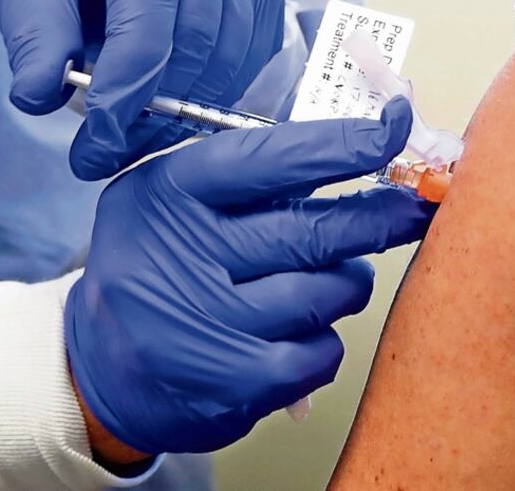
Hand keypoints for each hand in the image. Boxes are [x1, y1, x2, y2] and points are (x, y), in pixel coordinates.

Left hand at [0, 0, 283, 180]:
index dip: (129, 72)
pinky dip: (215, 98)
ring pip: (232, 50)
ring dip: (185, 112)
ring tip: (133, 143)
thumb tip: (37, 95)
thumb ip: (33, 39)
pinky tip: (172, 116)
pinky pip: (253, 57)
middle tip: (108, 154)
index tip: (100, 133)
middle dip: (154, 105)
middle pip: (198, 28)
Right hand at [66, 97, 434, 455]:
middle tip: (414, 209)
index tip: (393, 130)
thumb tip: (360, 146)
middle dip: (379, 219)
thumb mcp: (175, 198)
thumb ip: (251, 174)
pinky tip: (296, 333)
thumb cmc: (158, 265)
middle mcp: (182, 254)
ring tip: (327, 279)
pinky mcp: (233, 385)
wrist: (100, 366)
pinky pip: (323, 352)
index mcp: (169, 192)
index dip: (344, 144)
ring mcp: (207, 324)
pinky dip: (325, 341)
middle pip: (314, 232)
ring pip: (328, 292)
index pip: (273, 158)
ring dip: (347, 283)